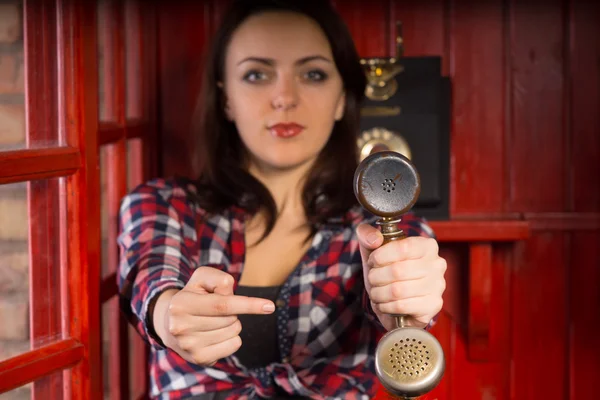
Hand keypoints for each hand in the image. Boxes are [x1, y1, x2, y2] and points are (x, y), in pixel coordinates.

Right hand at [152, 267, 275, 365]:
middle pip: (231, 318)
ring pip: (234, 331)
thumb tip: (231, 293)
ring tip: (213, 321)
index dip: (248, 304)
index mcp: (181, 304)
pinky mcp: (200, 359)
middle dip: (232, 311)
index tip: (270, 306)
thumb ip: (218, 278)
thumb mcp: (202, 278)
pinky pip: (234, 345)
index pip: (223, 304)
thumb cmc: (194, 295)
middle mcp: (181, 327)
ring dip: (231, 324)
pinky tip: (215, 334)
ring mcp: (190, 346)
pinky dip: (231, 338)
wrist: (170, 324)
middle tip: (215, 309)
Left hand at [356, 223, 445, 330]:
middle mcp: (437, 264)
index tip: (373, 262)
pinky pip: (401, 306)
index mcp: (427, 245)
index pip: (402, 248)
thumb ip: (367, 235)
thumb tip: (375, 239)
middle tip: (372, 279)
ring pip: (398, 290)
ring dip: (378, 293)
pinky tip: (383, 304)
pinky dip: (385, 306)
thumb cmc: (386, 272)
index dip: (381, 256)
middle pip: (398, 270)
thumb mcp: (373, 250)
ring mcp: (438, 286)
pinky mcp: (433, 305)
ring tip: (376, 292)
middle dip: (376, 276)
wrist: (395, 304)